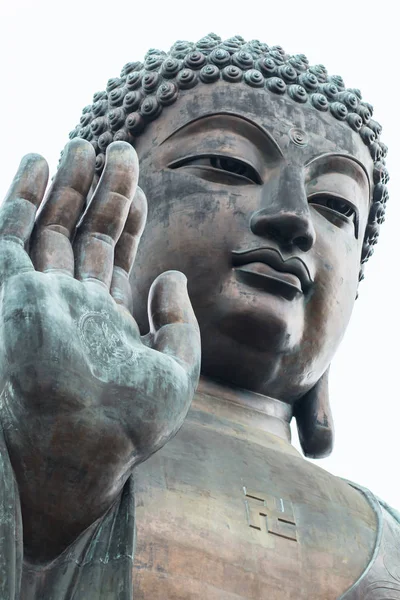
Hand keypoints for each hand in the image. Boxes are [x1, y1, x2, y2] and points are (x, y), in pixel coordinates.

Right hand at [0, 139, 199, 559]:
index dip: (130, 219)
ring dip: (67, 183)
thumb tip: (170, 275)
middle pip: (87, 233)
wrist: (78, 452)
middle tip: (119, 147)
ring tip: (83, 143)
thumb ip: (178, 323)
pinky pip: (13, 233)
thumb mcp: (177, 372)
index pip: (117, 256)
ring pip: (54, 225)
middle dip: (103, 190)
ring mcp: (41, 294)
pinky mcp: (13, 291)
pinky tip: (38, 160)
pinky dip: (21, 195)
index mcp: (107, 320)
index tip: (141, 186)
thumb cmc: (129, 426)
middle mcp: (72, 302)